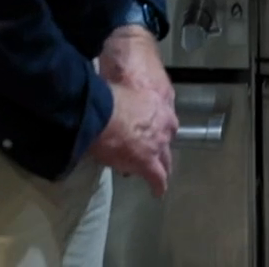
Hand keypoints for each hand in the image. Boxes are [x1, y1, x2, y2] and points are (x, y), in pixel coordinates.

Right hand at [98, 26, 174, 189]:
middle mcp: (165, 120)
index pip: (161, 114)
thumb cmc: (107, 87)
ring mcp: (158, 142)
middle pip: (167, 137)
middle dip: (161, 145)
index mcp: (160, 98)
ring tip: (155, 173)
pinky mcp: (147, 161)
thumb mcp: (117, 76)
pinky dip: (157, 185)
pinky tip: (157, 192)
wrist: (102, 107)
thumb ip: (120, 84)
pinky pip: (157, 178)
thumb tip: (110, 75)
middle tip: (152, 152)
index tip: (146, 128)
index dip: (154, 123)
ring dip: (159, 164)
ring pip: (164, 158)